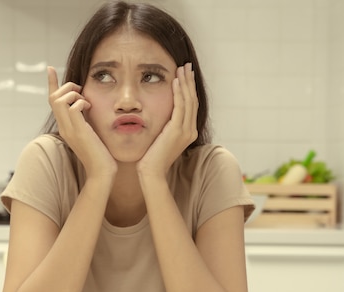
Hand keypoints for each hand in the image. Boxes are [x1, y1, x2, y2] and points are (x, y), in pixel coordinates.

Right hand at [47, 67, 116, 179]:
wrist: (102, 172)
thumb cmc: (101, 154)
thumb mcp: (91, 131)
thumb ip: (87, 118)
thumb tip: (90, 103)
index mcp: (65, 126)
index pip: (53, 101)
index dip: (52, 84)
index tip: (50, 68)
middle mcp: (64, 127)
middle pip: (53, 97)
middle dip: (67, 87)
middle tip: (82, 91)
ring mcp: (69, 129)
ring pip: (59, 100)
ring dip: (74, 94)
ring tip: (87, 103)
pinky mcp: (78, 131)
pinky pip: (73, 107)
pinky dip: (82, 102)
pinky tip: (91, 108)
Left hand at [137, 63, 198, 177]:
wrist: (151, 173)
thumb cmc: (150, 159)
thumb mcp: (160, 139)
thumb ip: (164, 127)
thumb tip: (159, 116)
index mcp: (188, 132)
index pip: (190, 105)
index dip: (188, 89)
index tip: (184, 75)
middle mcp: (190, 131)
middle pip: (192, 100)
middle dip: (189, 81)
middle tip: (186, 66)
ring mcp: (185, 131)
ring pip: (188, 100)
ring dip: (185, 83)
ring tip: (181, 68)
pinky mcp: (177, 131)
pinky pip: (180, 106)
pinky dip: (178, 92)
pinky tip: (175, 81)